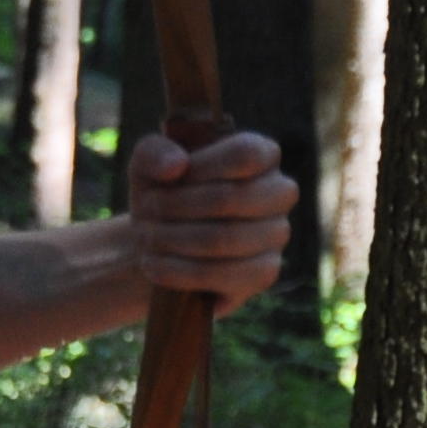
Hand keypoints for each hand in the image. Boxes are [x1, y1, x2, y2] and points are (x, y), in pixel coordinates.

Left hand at [124, 125, 297, 306]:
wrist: (160, 242)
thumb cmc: (162, 192)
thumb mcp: (147, 164)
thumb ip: (154, 152)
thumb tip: (177, 165)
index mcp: (262, 153)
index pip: (245, 154)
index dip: (201, 167)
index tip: (168, 178)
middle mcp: (280, 192)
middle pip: (232, 197)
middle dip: (176, 205)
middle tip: (147, 208)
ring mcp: (277, 234)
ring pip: (224, 239)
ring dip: (173, 238)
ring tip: (146, 237)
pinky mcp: (265, 272)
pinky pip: (224, 275)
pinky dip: (179, 272)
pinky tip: (153, 265)